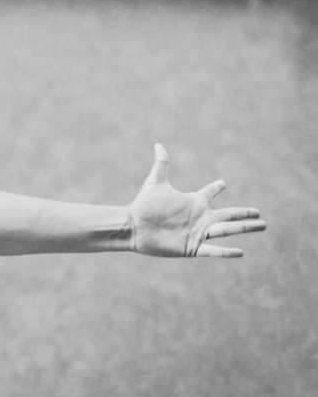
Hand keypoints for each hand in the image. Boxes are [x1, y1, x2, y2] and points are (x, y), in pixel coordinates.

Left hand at [127, 144, 265, 257]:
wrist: (134, 226)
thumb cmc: (144, 205)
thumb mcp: (156, 183)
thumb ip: (162, 164)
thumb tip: (158, 144)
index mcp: (193, 202)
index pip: (209, 193)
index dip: (216, 188)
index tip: (222, 183)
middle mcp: (199, 218)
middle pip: (228, 215)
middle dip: (244, 214)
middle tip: (259, 214)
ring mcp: (197, 233)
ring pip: (227, 230)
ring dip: (245, 228)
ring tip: (262, 225)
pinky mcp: (191, 248)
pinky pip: (213, 250)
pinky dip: (226, 252)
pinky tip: (240, 252)